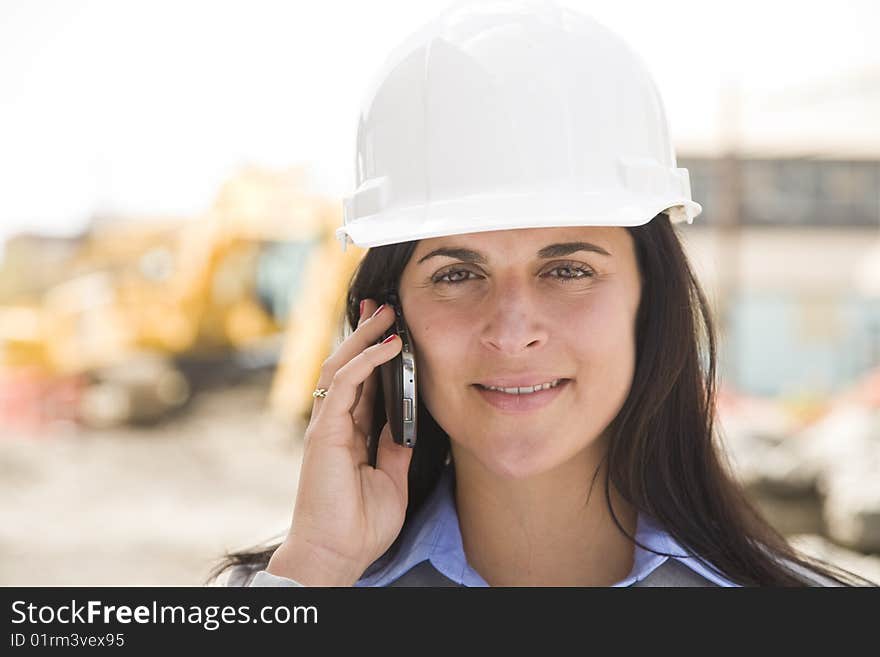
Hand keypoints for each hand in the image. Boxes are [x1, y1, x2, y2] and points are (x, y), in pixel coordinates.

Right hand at [267, 299, 412, 585]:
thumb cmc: (358, 526)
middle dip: (365, 333)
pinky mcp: (324, 432)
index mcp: (349, 433)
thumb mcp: (390, 479)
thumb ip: (395, 448)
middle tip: (384, 306)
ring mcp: (326, 425)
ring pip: (341, 366)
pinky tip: (388, 346)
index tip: (391, 330)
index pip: (362, 382)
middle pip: (347, 366)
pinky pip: (345, 385)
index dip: (375, 355)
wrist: (334, 555)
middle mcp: (334, 424)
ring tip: (387, 313)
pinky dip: (366, 361)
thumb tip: (408, 424)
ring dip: (364, 337)